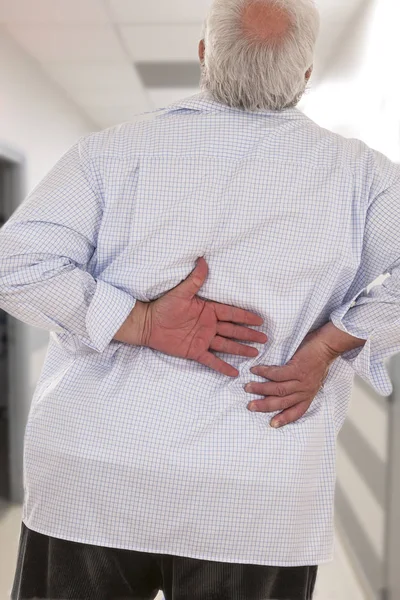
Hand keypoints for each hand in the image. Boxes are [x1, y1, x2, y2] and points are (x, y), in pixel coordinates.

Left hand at [141, 257, 267, 376]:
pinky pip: (211, 360)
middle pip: (233, 331)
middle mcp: (208, 325)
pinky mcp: (195, 351)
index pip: (232, 313)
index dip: (246, 316)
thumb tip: (202, 260)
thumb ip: (195, 279)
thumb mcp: (181, 292)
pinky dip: (222, 367)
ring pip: (227, 345)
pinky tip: (234, 372)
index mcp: (208, 310)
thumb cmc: (163, 306)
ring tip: (255, 353)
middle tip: (264, 338)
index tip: (260, 319)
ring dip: (241, 349)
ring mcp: (203, 339)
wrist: (147, 323)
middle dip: (249, 334)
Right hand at [244, 329, 339, 426]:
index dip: (284, 419)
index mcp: (308, 395)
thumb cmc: (317, 361)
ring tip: (248, 387)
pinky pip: (277, 374)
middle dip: (265, 405)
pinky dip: (264, 372)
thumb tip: (278, 390)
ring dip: (261, 389)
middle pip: (282, 402)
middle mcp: (305, 391)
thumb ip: (298, 387)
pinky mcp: (297, 369)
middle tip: (250, 406)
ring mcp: (301, 380)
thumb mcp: (311, 380)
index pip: (297, 411)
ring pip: (278, 389)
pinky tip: (255, 370)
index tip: (271, 424)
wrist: (327, 346)